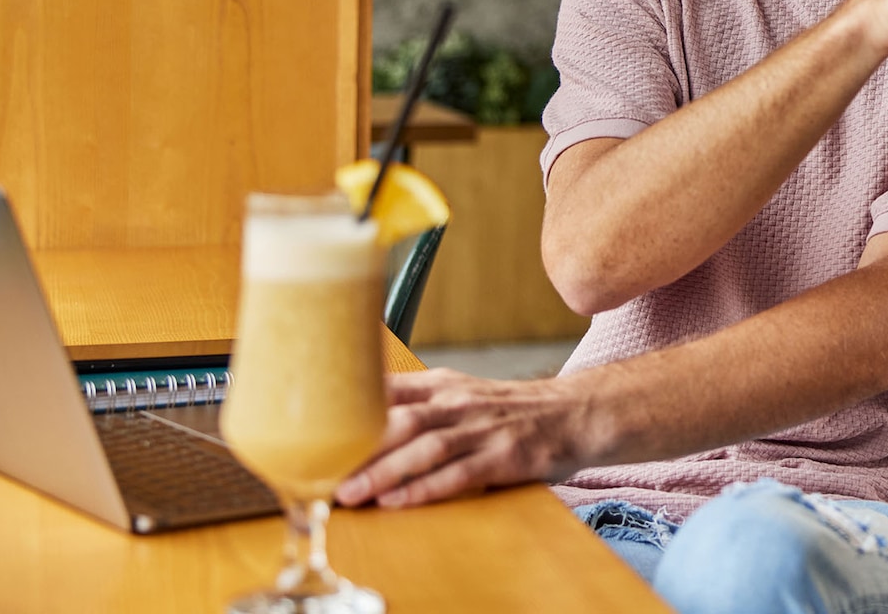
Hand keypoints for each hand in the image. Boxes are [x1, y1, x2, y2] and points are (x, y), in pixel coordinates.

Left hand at [335, 368, 600, 508]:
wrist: (577, 413)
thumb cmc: (512, 410)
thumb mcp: (463, 392)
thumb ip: (417, 400)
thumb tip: (359, 411)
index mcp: (445, 385)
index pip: (389, 390)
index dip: (349, 407)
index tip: (310, 426)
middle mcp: (460, 403)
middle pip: (401, 420)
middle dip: (358, 447)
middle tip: (320, 470)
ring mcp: (483, 429)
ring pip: (425, 448)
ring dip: (384, 472)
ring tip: (351, 493)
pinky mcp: (504, 456)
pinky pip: (458, 474)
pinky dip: (425, 489)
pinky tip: (399, 502)